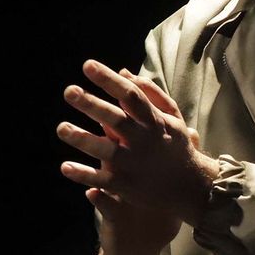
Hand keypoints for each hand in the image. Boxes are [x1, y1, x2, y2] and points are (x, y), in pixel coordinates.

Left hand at [57, 61, 219, 235]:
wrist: (193, 188)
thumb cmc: (177, 146)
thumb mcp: (172, 118)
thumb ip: (150, 94)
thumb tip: (124, 72)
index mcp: (154, 121)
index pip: (130, 95)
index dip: (109, 80)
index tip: (88, 66)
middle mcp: (144, 140)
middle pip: (116, 119)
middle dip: (93, 105)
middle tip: (69, 91)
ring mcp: (135, 164)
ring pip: (107, 150)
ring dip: (84, 140)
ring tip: (62, 128)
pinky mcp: (128, 185)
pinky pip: (103, 180)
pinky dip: (84, 174)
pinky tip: (65, 167)